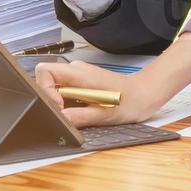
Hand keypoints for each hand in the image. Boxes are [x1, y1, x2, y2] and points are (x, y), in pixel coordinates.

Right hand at [33, 59, 174, 128]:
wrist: (146, 93)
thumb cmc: (130, 101)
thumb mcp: (104, 115)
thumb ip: (78, 117)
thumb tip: (59, 119)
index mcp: (78, 73)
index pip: (44, 72)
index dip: (45, 91)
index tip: (59, 107)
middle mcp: (76, 71)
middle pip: (48, 81)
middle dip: (52, 100)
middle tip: (67, 113)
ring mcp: (79, 76)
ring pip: (56, 88)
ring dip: (62, 103)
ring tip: (81, 112)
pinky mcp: (83, 83)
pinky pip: (66, 92)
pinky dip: (69, 104)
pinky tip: (85, 110)